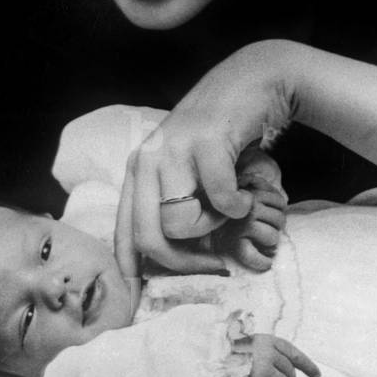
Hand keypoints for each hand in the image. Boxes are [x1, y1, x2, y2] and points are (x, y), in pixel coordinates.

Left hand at [117, 41, 298, 273]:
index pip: (124, 233)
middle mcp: (147, 158)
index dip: (138, 270)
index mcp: (138, 170)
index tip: (154, 295)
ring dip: (214, 226)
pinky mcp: (205, 142)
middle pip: (150, 237)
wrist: (253, 82)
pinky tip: (245, 194)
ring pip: (180, 223)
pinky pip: (219, 200)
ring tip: (230, 208)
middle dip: (185, 262)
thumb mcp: (188, 170)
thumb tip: (169, 262)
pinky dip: (238, 207)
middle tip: (214, 262)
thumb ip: (175, 205)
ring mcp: (174, 148)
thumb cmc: (223, 135)